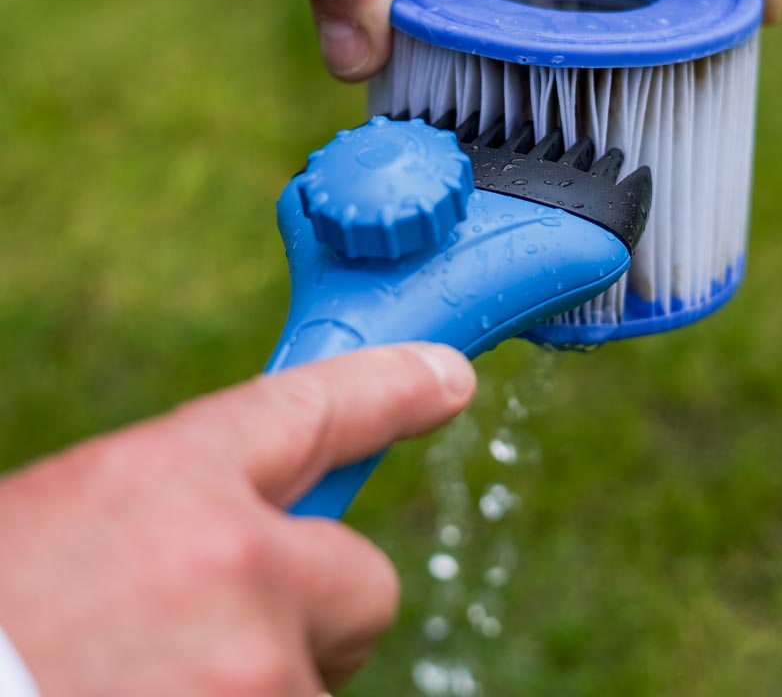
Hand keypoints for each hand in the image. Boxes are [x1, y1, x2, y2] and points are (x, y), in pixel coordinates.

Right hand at [0, 343, 474, 695]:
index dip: (393, 386)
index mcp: (163, 479)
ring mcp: (254, 673)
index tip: (446, 379)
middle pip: (366, 578)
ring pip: (319, 677)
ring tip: (150, 686)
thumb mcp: (72, 527)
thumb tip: (265, 523)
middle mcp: (230, 564)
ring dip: (262, 688)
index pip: (318, 404)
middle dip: (318, 610)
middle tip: (226, 640)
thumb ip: (177, 512)